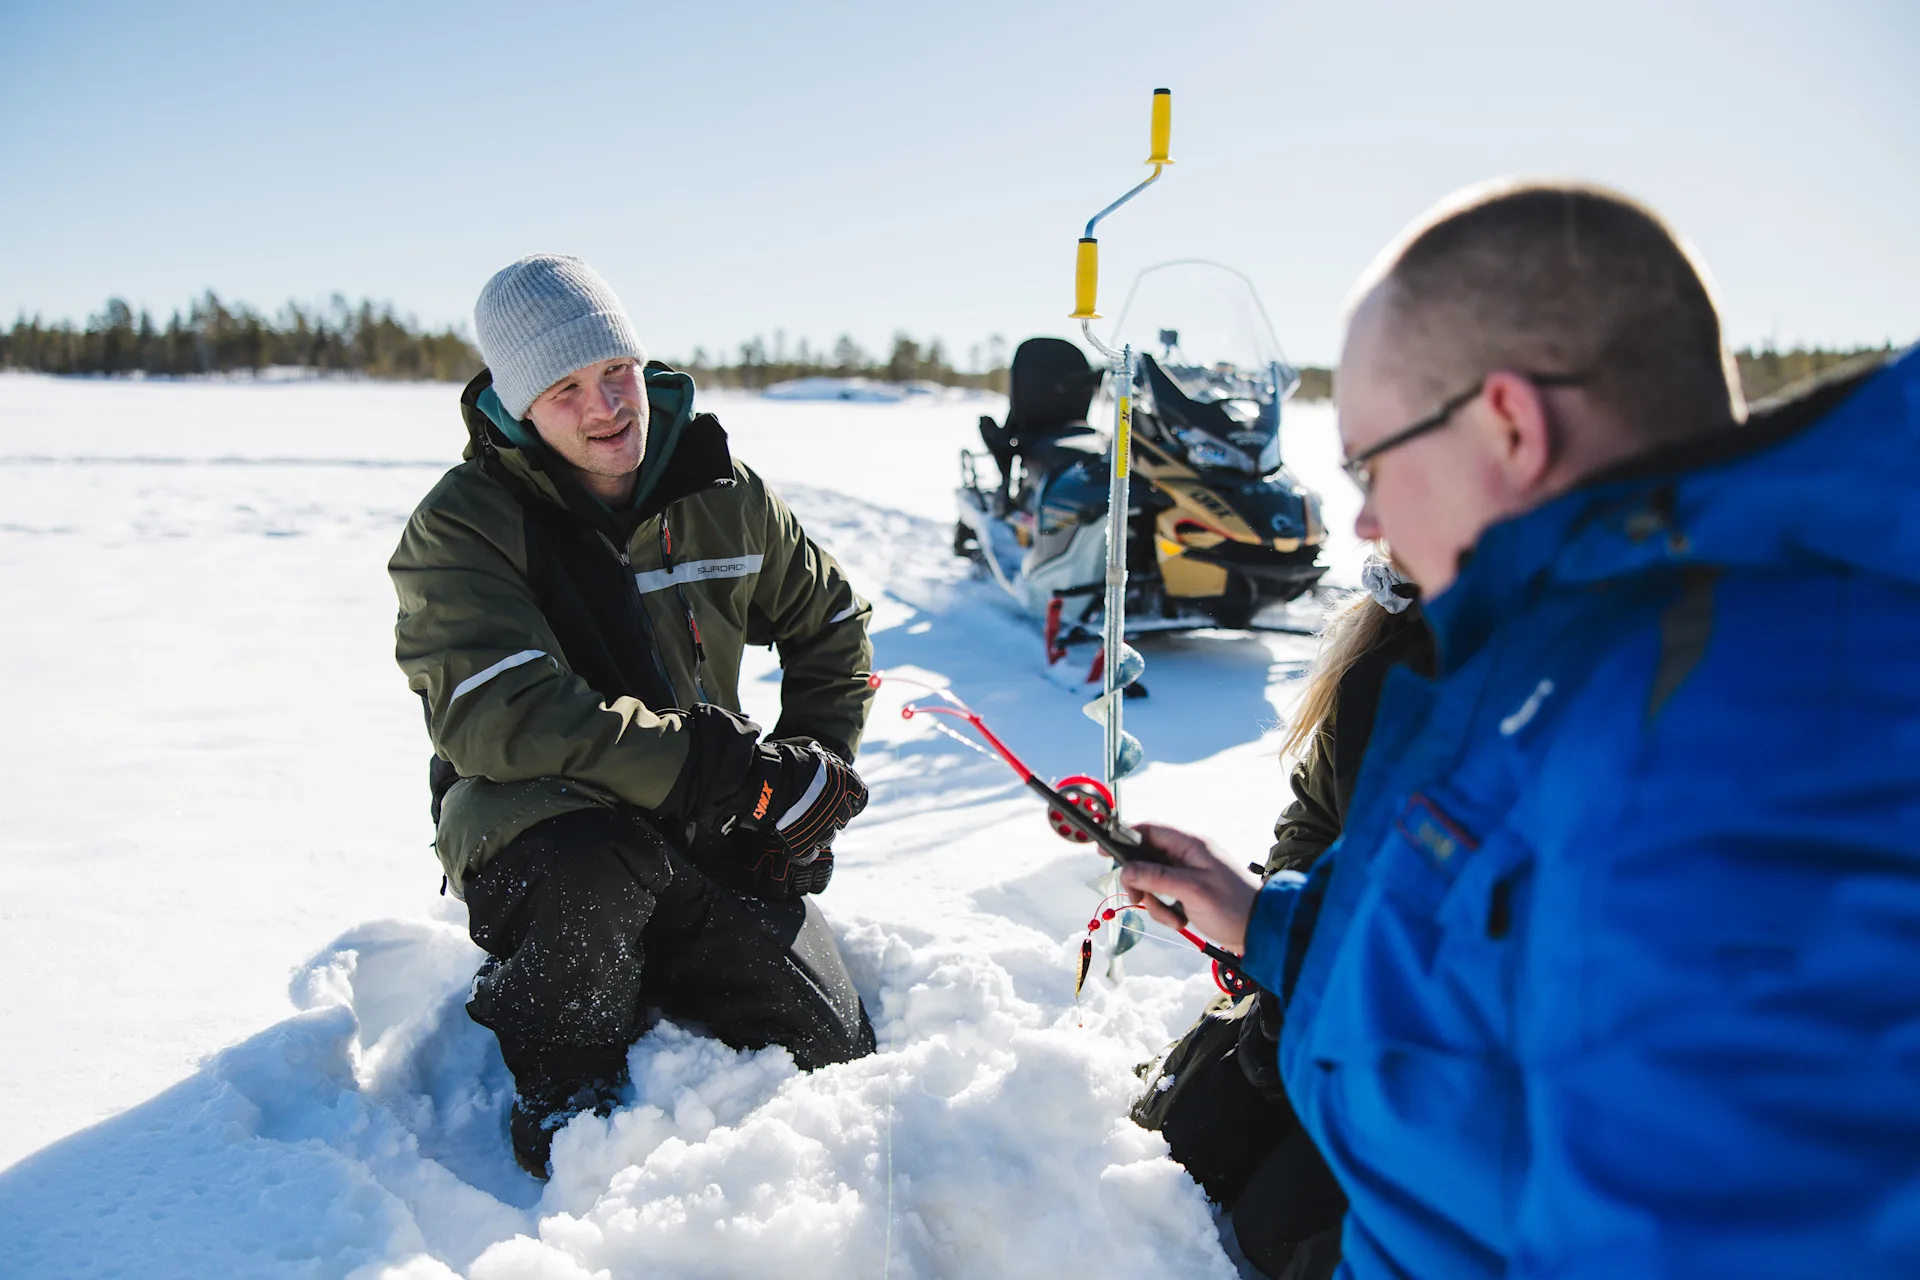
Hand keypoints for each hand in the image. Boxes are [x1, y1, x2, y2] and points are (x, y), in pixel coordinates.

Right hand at [728, 739, 867, 856]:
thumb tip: (817, 751)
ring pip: (828, 838)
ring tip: (800, 827)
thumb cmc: (783, 761)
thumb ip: (817, 754)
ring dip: (817, 834)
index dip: (850, 800)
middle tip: (812, 811)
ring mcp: (823, 827)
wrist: (764, 780)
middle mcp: (839, 806)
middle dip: (830, 817)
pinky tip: (791, 847)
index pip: (861, 798)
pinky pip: (808, 854)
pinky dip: (801, 853)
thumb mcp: (806, 747)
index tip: (840, 800)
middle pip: (842, 819)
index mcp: (845, 782)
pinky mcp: (805, 843)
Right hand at [1118, 823, 1257, 953]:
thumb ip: (1157, 876)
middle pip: (1145, 859)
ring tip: (1173, 917)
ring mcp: (1187, 874)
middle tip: (1139, 900)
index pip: (1149, 831)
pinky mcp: (1187, 892)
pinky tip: (1180, 920)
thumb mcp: (1191, 890)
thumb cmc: (1232, 906)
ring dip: (1154, 902)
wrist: (1260, 930)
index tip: (1103, 850)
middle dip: (1140, 882)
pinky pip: (1162, 896)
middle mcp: (1186, 855)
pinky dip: (1165, 910)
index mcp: (1190, 845)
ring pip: (1151, 881)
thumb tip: (1126, 870)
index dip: (1124, 837)